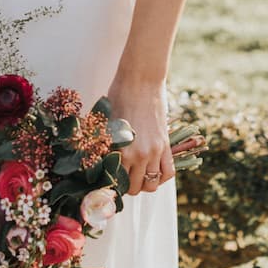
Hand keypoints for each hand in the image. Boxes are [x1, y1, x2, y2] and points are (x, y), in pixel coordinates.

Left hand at [107, 76, 173, 195]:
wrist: (141, 79)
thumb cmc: (118, 96)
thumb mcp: (106, 121)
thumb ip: (104, 144)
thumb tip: (98, 162)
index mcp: (121, 150)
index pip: (117, 182)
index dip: (112, 185)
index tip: (109, 184)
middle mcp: (139, 155)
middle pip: (135, 188)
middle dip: (127, 188)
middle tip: (122, 179)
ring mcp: (155, 151)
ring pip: (152, 184)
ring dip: (144, 185)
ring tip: (137, 177)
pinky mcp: (166, 145)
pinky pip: (168, 172)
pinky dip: (161, 178)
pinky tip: (153, 172)